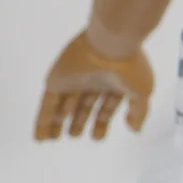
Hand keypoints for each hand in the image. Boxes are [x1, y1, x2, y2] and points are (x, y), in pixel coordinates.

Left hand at [33, 30, 152, 140]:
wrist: (110, 43)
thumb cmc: (130, 66)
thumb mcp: (142, 93)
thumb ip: (138, 112)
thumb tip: (134, 129)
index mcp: (113, 82)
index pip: (105, 105)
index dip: (101, 122)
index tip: (97, 137)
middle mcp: (92, 80)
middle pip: (82, 104)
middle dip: (78, 120)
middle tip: (73, 135)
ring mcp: (73, 79)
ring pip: (63, 104)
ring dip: (57, 122)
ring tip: (52, 138)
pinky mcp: (56, 80)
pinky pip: (47, 104)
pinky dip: (43, 120)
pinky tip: (40, 137)